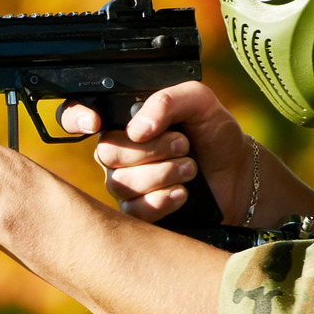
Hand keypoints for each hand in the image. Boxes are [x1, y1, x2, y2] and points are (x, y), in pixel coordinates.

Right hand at [59, 82, 250, 222]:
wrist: (237, 173)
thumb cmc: (214, 134)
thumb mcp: (199, 102)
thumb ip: (167, 100)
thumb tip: (137, 129)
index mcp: (123, 121)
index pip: (75, 116)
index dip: (75, 118)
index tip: (96, 123)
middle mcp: (117, 153)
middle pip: (105, 152)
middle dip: (149, 149)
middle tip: (182, 144)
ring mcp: (125, 184)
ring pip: (121, 182)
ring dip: (162, 173)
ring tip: (190, 167)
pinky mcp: (138, 212)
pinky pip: (134, 210)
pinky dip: (161, 200)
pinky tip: (182, 192)